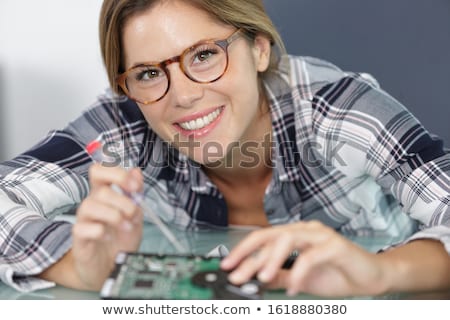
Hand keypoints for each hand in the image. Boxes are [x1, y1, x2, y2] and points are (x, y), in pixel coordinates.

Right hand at [71, 163, 143, 289]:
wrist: (111, 267)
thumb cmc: (121, 239)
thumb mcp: (136, 215)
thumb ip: (136, 194)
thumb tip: (136, 171)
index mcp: (105, 194)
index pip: (100, 171)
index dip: (117, 174)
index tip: (135, 187)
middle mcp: (93, 204)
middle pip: (100, 189)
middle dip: (122, 200)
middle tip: (133, 214)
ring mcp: (84, 220)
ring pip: (89, 205)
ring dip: (114, 216)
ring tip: (126, 227)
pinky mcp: (79, 238)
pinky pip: (83, 228)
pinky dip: (100, 231)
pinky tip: (108, 237)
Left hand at [220, 221, 388, 296]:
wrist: (371, 277)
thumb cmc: (337, 274)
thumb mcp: (300, 279)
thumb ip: (279, 276)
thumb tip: (254, 279)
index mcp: (294, 235)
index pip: (262, 238)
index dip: (242, 251)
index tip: (227, 266)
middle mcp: (304, 230)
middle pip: (270, 235)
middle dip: (250, 255)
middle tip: (236, 274)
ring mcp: (320, 235)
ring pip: (287, 238)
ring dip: (271, 259)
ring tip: (262, 278)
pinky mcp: (335, 245)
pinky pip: (311, 256)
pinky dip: (299, 273)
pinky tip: (294, 288)